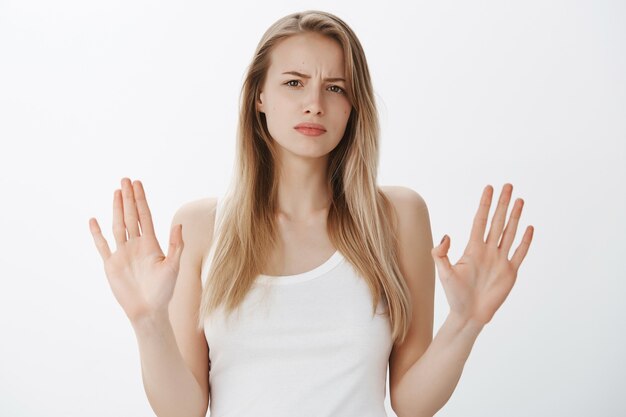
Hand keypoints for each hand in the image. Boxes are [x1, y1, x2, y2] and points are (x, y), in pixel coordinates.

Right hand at [89, 178, 183, 323]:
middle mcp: (136, 245)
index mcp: (151, 244)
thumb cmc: (164, 291)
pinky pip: (102, 246)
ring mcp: (123, 253)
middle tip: (125, 180)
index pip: (145, 216)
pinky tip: (94, 220)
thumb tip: (179, 224)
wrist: (148, 311)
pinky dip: (97, 234)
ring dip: (117, 209)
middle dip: (129, 198)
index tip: (138, 184)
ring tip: (116, 192)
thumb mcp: (173, 266)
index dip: (141, 200)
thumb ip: (176, 245)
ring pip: (118, 226)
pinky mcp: (111, 264)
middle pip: (131, 216)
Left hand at [431, 183, 533, 325]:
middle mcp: (488, 251)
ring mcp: (500, 260)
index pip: (480, 220)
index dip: (484, 204)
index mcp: (473, 249)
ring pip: (509, 233)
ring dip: (515, 217)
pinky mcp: (510, 272)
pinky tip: (529, 227)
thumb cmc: (454, 295)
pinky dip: (525, 241)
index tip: (489, 188)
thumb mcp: (444, 272)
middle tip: (508, 186)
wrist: (469, 314)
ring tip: (520, 200)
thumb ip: (441, 254)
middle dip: (502, 204)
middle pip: (497, 222)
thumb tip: (446, 236)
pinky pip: (519, 253)